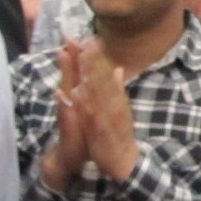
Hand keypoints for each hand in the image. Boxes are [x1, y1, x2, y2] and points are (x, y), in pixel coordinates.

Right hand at [38, 40, 90, 192]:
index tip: (85, 34)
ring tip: (61, 53)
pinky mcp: (65, 127)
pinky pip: (64, 114)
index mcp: (81, 97)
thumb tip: (111, 71)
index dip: (83, 53)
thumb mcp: (92, 110)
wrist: (69, 157)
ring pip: (65, 89)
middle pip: (70, 74)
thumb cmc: (83, 132)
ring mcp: (67, 113)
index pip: (82, 72)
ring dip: (62, 72)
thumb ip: (98, 90)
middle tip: (68, 35)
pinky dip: (63, 104)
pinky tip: (61, 93)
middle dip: (70, 55)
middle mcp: (72, 101)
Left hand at [75, 38, 138, 180]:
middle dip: (93, 60)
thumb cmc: (119, 136)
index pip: (106, 75)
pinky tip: (76, 93)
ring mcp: (108, 118)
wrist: (125, 163)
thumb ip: (118, 89)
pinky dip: (84, 104)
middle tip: (84, 40)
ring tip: (80, 58)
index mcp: (115, 100)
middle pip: (102, 80)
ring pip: (97, 94)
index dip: (98, 57)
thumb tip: (119, 69)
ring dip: (90, 76)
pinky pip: (91, 116)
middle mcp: (113, 106)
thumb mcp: (120, 110)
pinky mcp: (101, 132)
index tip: (90, 38)